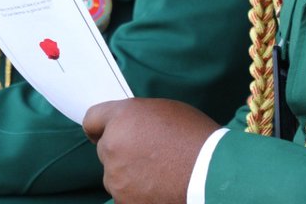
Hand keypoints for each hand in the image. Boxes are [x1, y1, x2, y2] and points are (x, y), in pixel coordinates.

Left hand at [83, 98, 220, 203]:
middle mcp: (113, 145)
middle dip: (121, 152)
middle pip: (106, 149)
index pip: (92, 119)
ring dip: (128, 175)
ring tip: (159, 175)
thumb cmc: (197, 139)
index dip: (99, 127)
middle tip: (148, 157)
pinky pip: (125, 195)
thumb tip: (130, 127)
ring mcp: (116, 177)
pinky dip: (137, 194)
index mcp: (122, 117)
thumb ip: (139, 118)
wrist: (213, 175)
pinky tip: (159, 189)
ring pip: (114, 175)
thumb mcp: (167, 111)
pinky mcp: (124, 201)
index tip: (102, 133)